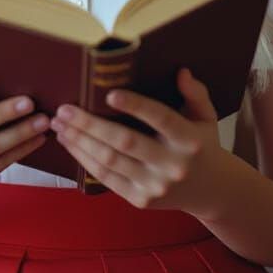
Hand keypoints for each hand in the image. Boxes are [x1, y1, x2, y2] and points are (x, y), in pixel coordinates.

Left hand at [50, 67, 226, 216]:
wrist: (211, 192)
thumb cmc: (202, 146)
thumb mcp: (206, 117)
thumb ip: (195, 93)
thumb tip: (181, 72)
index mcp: (190, 140)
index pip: (161, 119)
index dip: (136, 106)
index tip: (110, 93)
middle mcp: (173, 165)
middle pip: (125, 142)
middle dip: (90, 124)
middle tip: (65, 109)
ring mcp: (156, 186)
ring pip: (110, 161)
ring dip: (80, 141)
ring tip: (61, 125)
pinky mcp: (141, 200)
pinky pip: (106, 178)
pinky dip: (84, 159)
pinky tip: (71, 143)